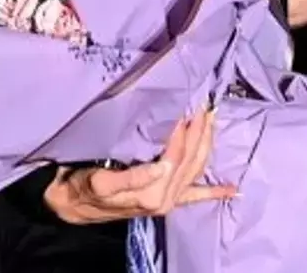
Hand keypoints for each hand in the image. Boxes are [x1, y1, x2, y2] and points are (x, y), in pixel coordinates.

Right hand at [43, 111, 234, 224]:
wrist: (74, 204)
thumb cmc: (84, 186)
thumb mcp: (101, 181)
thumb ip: (133, 177)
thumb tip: (162, 166)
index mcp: (152, 192)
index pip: (176, 154)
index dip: (184, 129)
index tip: (188, 103)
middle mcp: (165, 198)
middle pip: (191, 159)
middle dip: (200, 130)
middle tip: (204, 102)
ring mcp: (169, 200)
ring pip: (196, 168)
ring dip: (207, 144)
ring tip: (213, 118)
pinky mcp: (167, 201)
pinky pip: (195, 196)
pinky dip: (214, 192)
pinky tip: (233, 189)